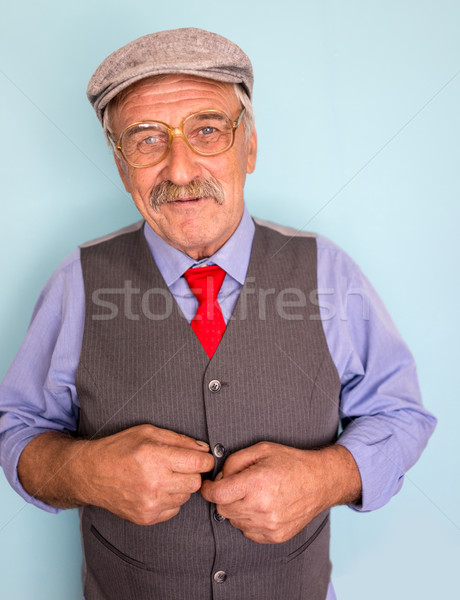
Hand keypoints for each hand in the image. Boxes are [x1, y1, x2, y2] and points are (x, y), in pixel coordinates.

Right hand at [79, 424, 213, 525]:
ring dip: (181, 486)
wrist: (91, 473)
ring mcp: (150, 503)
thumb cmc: (119, 449)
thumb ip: (179, 440)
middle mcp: (154, 483)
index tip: (202, 458)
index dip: (205, 459)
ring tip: (164, 476)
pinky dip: (170, 500)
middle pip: (196, 482)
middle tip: (179, 466)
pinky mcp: (146, 517)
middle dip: (192, 473)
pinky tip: (156, 489)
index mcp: (155, 457)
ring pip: (186, 497)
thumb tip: (204, 449)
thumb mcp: (148, 432)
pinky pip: (174, 510)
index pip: (198, 463)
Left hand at [201, 441, 360, 543]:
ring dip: (237, 509)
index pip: (217, 494)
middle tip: (236, 486)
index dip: (208, 489)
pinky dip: (248, 520)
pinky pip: (248, 531)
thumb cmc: (292, 463)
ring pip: (234, 521)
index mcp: (256, 483)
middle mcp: (262, 506)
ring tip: (253, 495)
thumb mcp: (261, 449)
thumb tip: (220, 477)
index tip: (208, 486)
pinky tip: (260, 507)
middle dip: (224, 497)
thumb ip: (234, 461)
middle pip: (223, 509)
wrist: (320, 481)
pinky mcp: (275, 536)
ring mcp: (269, 524)